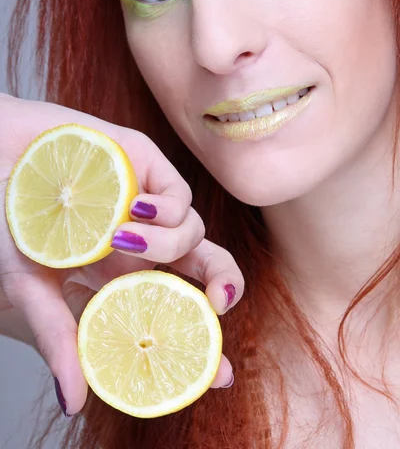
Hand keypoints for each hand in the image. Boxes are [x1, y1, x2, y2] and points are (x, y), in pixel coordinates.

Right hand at [0, 93, 243, 415]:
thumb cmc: (10, 223)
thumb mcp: (32, 286)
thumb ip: (58, 337)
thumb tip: (74, 404)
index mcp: (122, 277)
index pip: (176, 310)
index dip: (204, 342)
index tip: (223, 374)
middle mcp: (144, 245)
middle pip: (206, 267)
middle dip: (224, 285)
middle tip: (218, 303)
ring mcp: (148, 207)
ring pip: (194, 233)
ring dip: (168, 243)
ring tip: (121, 238)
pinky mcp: (148, 170)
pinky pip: (180, 197)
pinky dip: (167, 209)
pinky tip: (136, 208)